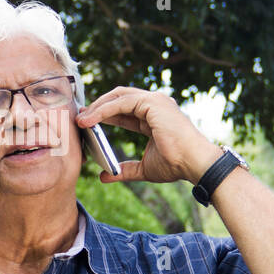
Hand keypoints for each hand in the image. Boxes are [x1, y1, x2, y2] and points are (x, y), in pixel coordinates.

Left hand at [76, 87, 221, 184]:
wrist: (194, 164)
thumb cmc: (176, 164)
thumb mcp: (144, 168)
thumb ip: (124, 170)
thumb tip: (104, 176)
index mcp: (153, 115)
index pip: (123, 109)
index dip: (104, 113)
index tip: (86, 122)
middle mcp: (154, 103)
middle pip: (119, 97)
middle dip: (97, 106)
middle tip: (79, 117)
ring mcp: (154, 100)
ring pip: (118, 97)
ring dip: (97, 107)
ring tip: (81, 120)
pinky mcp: (152, 103)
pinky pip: (121, 103)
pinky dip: (104, 110)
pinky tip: (91, 120)